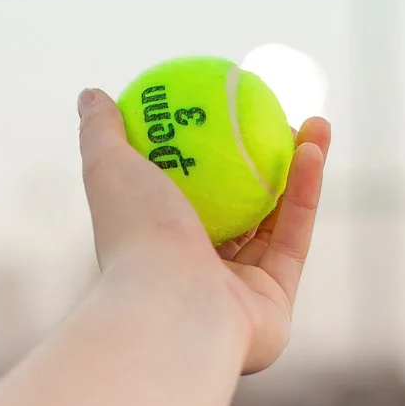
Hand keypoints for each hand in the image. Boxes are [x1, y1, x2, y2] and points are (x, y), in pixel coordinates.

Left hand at [77, 87, 328, 375]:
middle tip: (276, 112)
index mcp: (155, 247)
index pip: (184, 193)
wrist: (174, 311)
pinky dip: (305, 190)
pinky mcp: (276, 304)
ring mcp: (237, 292)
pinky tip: (313, 146)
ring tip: (311, 121)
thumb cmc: (137, 236)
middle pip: (237, 206)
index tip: (227, 103)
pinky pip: (292, 237)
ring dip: (296, 167)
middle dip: (263, 157)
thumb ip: (101, 130)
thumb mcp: (108, 167)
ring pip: (274, 221)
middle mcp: (195, 273)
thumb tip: (91, 93)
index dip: (209, 149)